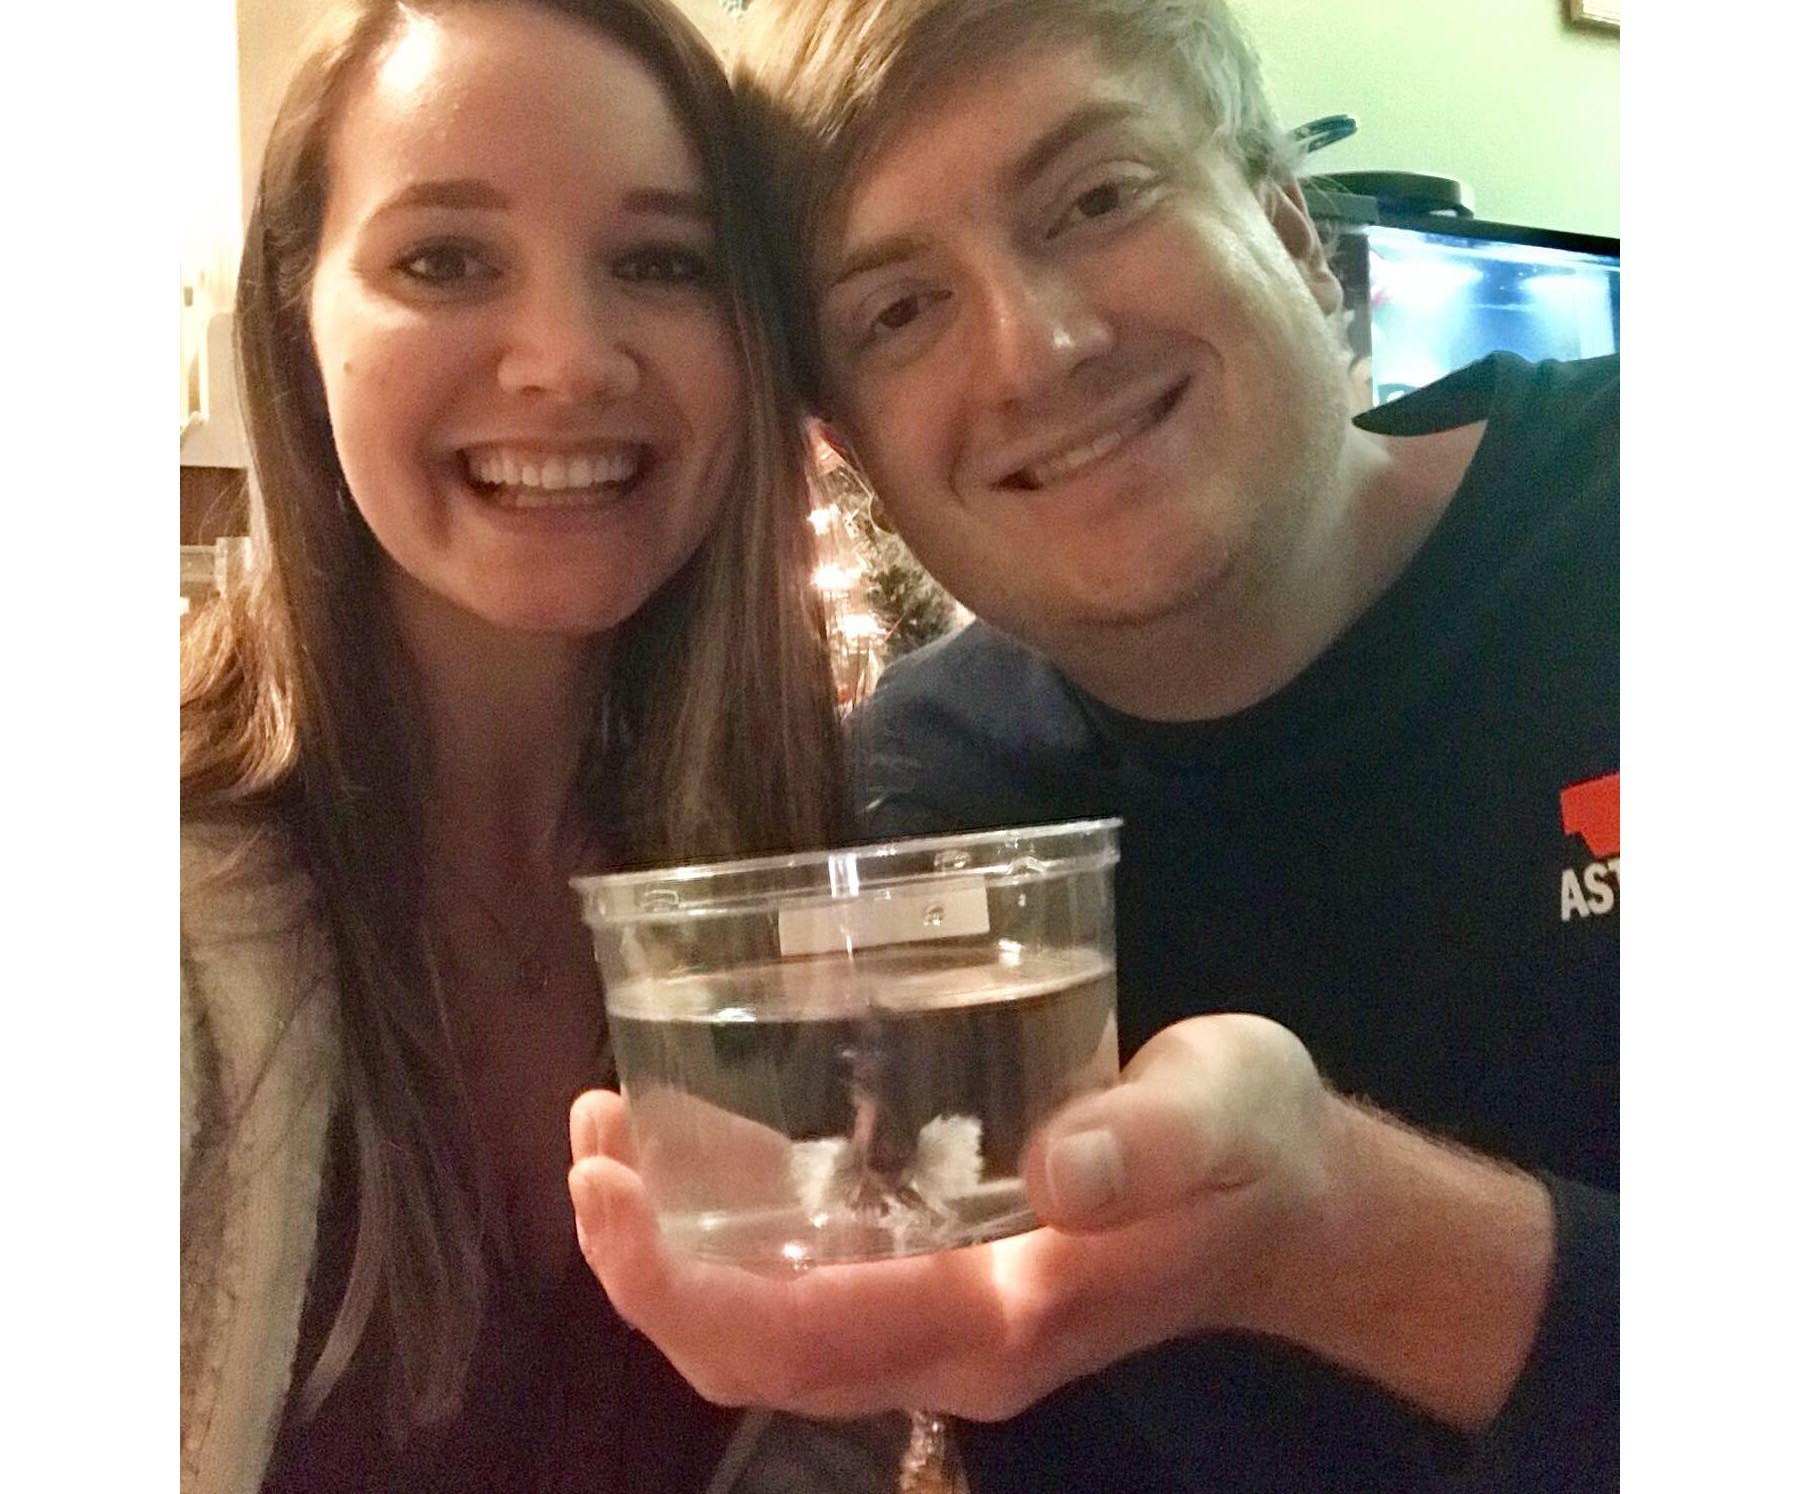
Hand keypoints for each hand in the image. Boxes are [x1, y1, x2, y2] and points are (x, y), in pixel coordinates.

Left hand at [567, 1013, 1344, 1421]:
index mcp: (1005, 1321)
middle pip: (759, 1354)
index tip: (610, 1191)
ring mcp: (944, 1317)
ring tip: (606, 1133)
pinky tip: (699, 1137)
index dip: (684, 1286)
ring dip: (674, 1250)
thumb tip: (1048, 1168)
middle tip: (589, 1147)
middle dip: (649, 1271)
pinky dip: (735, 1222)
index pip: (804, 1340)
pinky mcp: (946, 1273)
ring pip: (772, 1324)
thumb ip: (1142, 1143)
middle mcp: (954, 1343)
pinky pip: (812, 1275)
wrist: (1293, 1198)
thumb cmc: (1256, 1146)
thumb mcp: (1221, 1114)